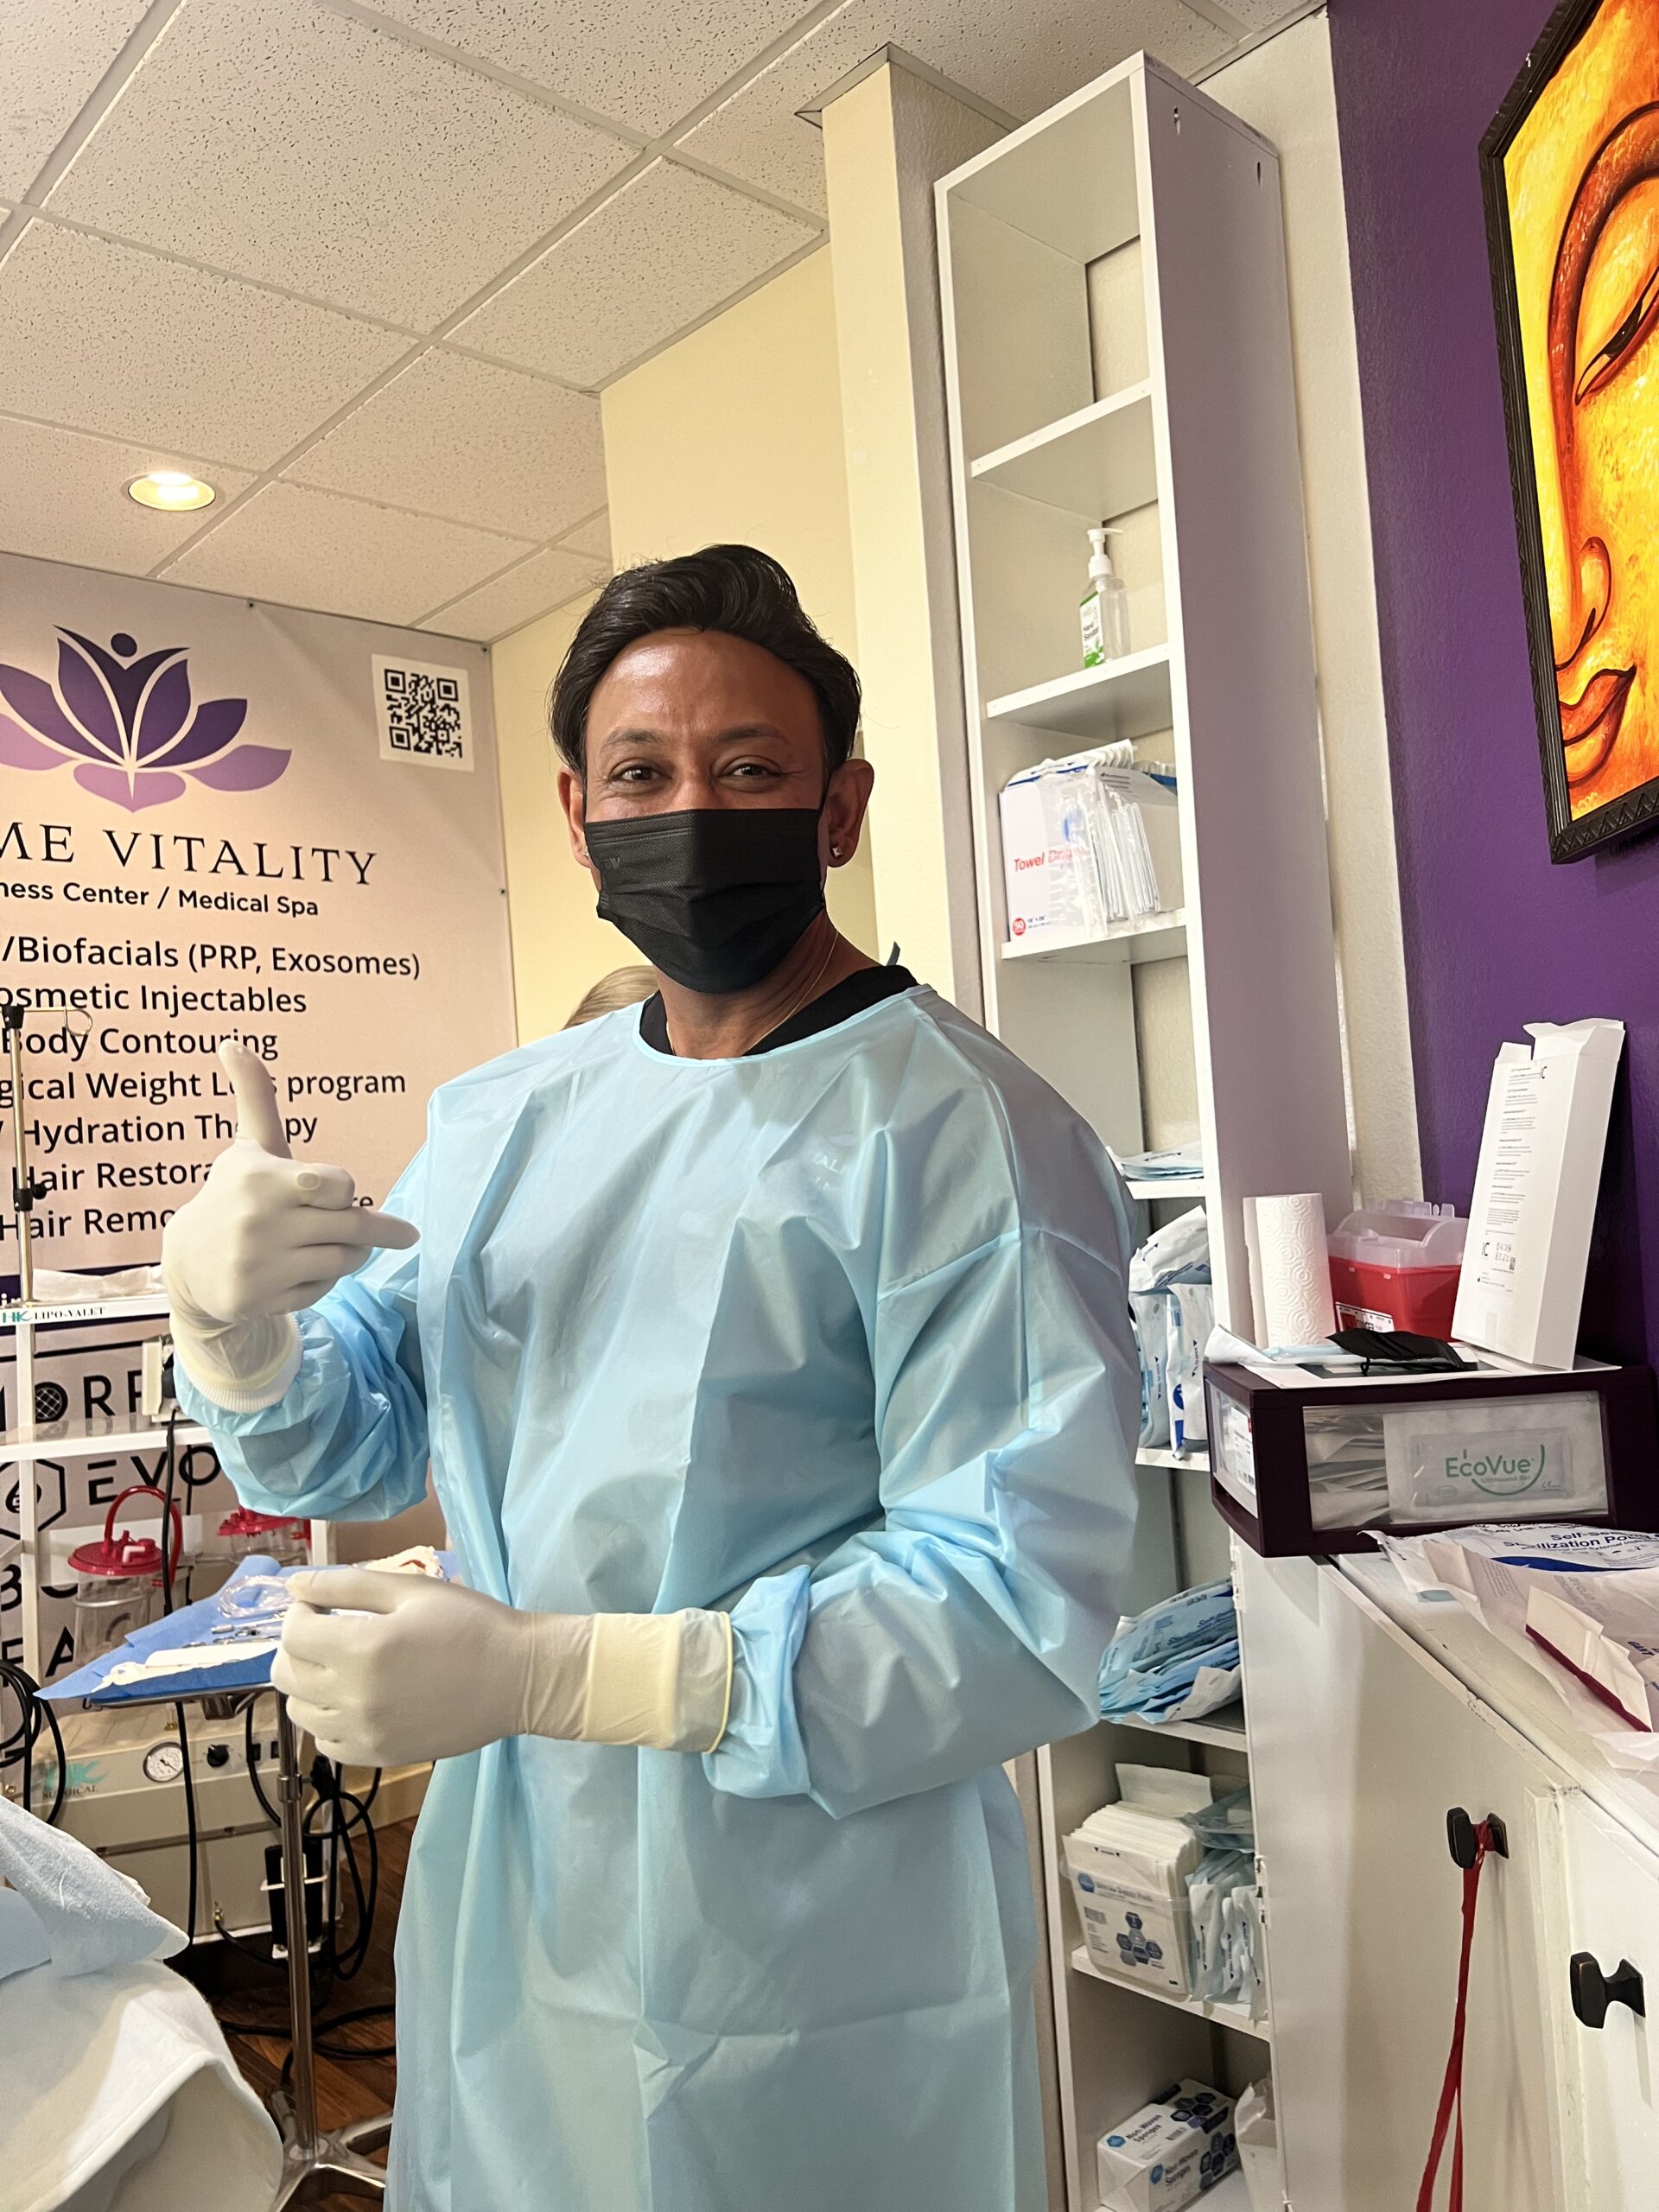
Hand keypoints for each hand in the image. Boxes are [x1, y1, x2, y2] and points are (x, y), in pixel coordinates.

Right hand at [162, 1040, 416, 1329]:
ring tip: (324, 1244)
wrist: (188, 1263)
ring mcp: (257, 1264)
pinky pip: (321, 1291)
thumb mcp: (249, 1146)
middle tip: (374, 1229)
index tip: (331, 1193)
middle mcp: (258, 1221)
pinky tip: (295, 1271)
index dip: (343, 1192)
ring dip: (346, 1254)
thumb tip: (232, 1042)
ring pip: (343, 1261)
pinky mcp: (257, 1300)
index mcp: (261, 1179)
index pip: (341, 1187)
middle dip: (365, 1228)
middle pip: (352, 1227)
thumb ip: (255, 1096)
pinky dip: (319, 1282)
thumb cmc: (235, 1195)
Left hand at [273, 1569, 591, 1766]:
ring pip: (300, 1713)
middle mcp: (354, 1698)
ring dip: (307, 1684)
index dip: (300, 1612)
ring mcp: (364, 1733)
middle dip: (295, 1647)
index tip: (319, 1605)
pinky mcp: (378, 1756)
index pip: (293, 1633)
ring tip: (339, 1665)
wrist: (518, 1678)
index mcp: (362, 1649)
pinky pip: (326, 1743)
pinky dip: (327, 1720)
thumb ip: (346, 1586)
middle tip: (324, 1632)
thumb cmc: (471, 1624)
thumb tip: (294, 1587)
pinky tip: (354, 1699)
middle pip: (287, 1675)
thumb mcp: (412, 1590)